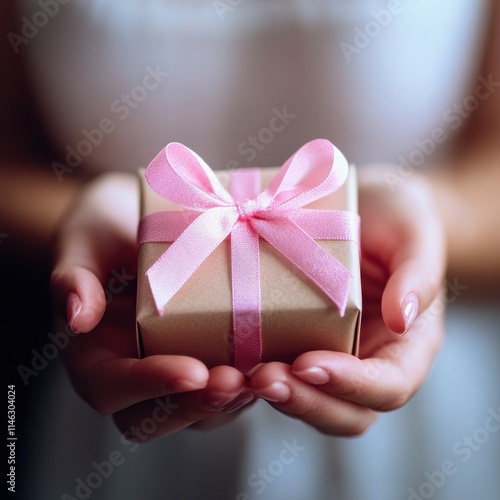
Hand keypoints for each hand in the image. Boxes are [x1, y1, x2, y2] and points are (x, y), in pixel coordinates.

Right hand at [51, 172, 253, 440]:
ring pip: (196, 410)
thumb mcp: (83, 239)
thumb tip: (75, 316)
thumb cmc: (104, 228)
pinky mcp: (203, 356)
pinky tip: (277, 362)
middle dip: (197, 405)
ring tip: (264, 376)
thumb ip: (72, 275)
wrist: (137, 219)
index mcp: (93, 353)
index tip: (191, 371)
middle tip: (234, 381)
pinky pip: (223, 386)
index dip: (149, 385)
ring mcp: (169, 367)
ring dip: (231, 401)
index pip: (110, 388)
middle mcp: (131, 371)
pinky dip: (250, 383)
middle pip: (155, 417)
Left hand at [249, 168, 445, 435]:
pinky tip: (226, 358)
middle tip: (263, 378)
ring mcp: (332, 354)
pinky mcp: (300, 339)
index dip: (351, 385)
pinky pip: (281, 369)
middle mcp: (369, 360)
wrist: (370, 208)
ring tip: (237, 376)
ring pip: (308, 399)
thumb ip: (418, 275)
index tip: (310, 364)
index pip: (388, 386)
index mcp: (408, 345)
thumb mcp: (415, 234)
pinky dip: (255, 373)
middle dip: (304, 401)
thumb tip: (402, 319)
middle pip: (345, 412)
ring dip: (274, 394)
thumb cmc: (400, 219)